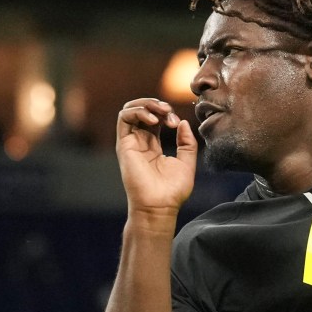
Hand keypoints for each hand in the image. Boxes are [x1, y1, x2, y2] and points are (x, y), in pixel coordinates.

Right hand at [116, 98, 195, 218]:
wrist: (159, 206)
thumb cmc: (173, 190)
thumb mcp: (187, 163)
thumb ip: (187, 143)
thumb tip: (183, 123)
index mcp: (154, 146)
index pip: (156, 118)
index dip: (167, 114)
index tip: (178, 123)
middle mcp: (140, 142)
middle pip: (142, 111)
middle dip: (157, 105)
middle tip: (169, 111)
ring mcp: (130, 142)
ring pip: (131, 110)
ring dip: (147, 104)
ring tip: (162, 112)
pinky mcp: (124, 144)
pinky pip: (124, 117)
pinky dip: (138, 111)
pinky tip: (154, 121)